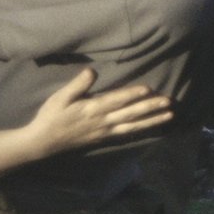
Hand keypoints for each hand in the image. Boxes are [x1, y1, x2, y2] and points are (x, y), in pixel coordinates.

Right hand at [21, 70, 171, 157]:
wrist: (44, 142)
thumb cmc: (51, 116)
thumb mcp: (60, 97)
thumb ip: (78, 84)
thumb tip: (92, 71)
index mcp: (92, 109)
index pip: (117, 100)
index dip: (133, 94)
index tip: (149, 89)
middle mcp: (102, 121)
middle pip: (131, 113)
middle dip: (151, 107)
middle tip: (169, 102)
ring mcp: (105, 132)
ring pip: (133, 125)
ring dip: (152, 120)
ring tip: (169, 116)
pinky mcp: (104, 138)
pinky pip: (126, 134)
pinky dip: (140, 130)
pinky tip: (150, 127)